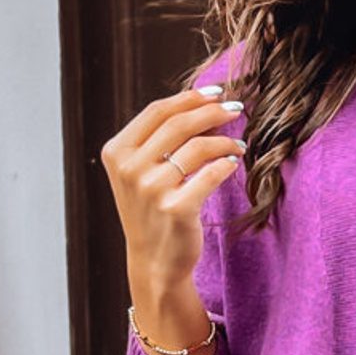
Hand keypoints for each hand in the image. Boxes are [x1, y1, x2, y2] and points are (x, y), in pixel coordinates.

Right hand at [101, 83, 246, 286]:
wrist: (155, 262)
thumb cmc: (152, 211)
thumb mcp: (141, 172)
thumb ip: (160, 140)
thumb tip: (203, 104)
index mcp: (116, 152)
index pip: (157, 111)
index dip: (190, 97)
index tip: (216, 92)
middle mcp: (130, 169)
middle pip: (180, 124)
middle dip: (213, 112)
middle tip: (237, 109)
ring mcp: (151, 189)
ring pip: (198, 147)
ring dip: (225, 140)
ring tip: (238, 144)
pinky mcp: (176, 209)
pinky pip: (211, 175)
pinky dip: (226, 165)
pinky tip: (234, 164)